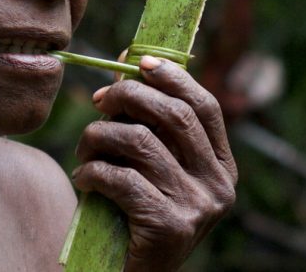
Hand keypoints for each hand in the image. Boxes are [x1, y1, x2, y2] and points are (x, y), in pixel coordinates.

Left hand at [72, 55, 236, 270]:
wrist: (128, 270)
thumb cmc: (134, 207)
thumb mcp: (148, 160)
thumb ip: (146, 115)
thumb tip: (130, 55)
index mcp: (221, 164)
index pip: (204, 106)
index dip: (172, 77)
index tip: (139, 61)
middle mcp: (219, 185)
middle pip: (173, 116)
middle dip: (127, 96)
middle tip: (98, 101)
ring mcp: (197, 207)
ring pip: (138, 141)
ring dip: (98, 137)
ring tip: (84, 151)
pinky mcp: (169, 226)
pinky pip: (119, 177)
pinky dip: (91, 172)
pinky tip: (84, 180)